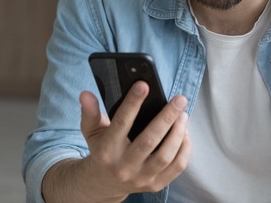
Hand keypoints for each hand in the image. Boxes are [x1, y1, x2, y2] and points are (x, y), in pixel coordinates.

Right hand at [78, 82, 191, 199]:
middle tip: (180, 99)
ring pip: (165, 155)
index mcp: (106, 151)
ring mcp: (141, 178)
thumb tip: (85, 94)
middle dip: (167, 117)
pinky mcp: (155, 185)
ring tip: (183, 115)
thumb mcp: (91, 131)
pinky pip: (176, 167)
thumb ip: (89, 112)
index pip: (121, 123)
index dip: (132, 103)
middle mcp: (123, 167)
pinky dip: (184, 149)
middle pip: (149, 140)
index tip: (144, 85)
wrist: (104, 184)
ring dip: (178, 132)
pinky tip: (185, 133)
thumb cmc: (101, 151)